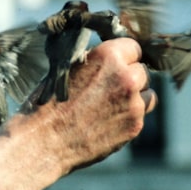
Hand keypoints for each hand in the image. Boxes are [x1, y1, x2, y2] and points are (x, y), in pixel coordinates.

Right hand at [17, 37, 156, 173]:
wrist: (43, 142)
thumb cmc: (48, 104)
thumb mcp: (68, 69)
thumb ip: (96, 62)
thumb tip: (109, 61)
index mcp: (108, 56)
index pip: (133, 47)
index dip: (124, 56)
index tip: (118, 64)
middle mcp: (126, 77)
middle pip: (142, 71)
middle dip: (130, 78)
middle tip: (111, 89)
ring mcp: (133, 103)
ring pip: (148, 94)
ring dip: (135, 97)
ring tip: (111, 106)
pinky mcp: (134, 126)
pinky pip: (141, 116)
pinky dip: (129, 117)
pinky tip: (107, 122)